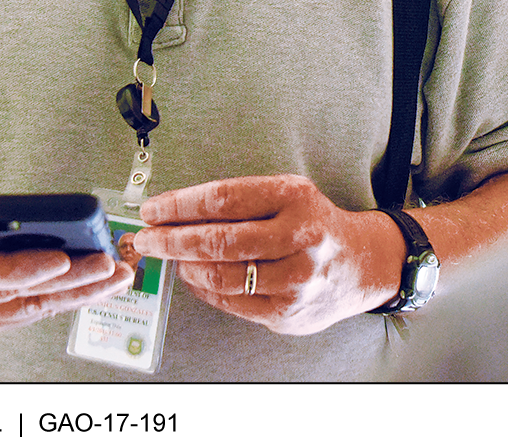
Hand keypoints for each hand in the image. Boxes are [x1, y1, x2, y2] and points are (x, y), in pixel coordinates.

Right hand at [0, 140, 134, 336]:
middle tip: (107, 265)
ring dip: (73, 297)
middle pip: (8, 296)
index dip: (17, 269)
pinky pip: (25, 314)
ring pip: (22, 310)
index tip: (59, 259)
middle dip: (63, 283)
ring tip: (115, 277)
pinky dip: (63, 301)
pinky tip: (97, 286)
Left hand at [134, 174, 399, 335]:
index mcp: (295, 197)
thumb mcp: (286, 195)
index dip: (180, 205)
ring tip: (175, 258)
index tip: (153, 209)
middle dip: (173, 240)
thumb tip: (174, 212)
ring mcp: (296, 279)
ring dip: (187, 266)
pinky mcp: (288, 312)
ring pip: (222, 276)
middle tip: (147, 238)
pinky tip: (196, 277)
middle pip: (219, 240)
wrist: (360, 264)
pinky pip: (231, 302)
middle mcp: (300, 237)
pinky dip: (205, 289)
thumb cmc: (312, 223)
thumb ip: (239, 202)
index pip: (224, 198)